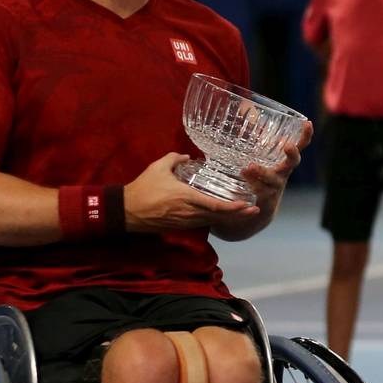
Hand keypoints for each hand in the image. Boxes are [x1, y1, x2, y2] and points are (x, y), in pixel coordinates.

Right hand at [124, 153, 257, 232]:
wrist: (127, 211)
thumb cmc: (143, 189)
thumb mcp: (158, 167)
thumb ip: (174, 159)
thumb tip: (186, 156)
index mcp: (188, 198)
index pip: (216, 206)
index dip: (234, 207)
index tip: (248, 204)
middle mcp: (191, 213)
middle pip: (220, 217)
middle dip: (239, 215)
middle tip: (255, 210)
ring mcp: (186, 222)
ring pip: (213, 222)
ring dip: (229, 218)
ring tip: (244, 212)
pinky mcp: (181, 226)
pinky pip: (203, 223)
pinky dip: (216, 220)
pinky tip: (223, 216)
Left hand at [234, 120, 312, 209]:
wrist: (258, 210)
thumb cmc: (259, 179)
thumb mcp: (260, 162)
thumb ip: (254, 148)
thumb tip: (243, 123)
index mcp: (285, 162)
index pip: (299, 147)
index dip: (305, 136)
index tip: (308, 123)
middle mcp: (284, 173)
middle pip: (293, 162)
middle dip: (292, 154)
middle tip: (288, 146)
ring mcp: (276, 187)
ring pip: (273, 179)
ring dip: (263, 172)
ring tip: (250, 166)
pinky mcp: (266, 199)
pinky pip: (261, 192)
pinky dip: (252, 184)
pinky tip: (243, 176)